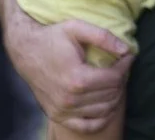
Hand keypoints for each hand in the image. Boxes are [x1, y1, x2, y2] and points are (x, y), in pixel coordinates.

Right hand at [4, 16, 130, 132]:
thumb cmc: (53, 38)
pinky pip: (87, 126)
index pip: (115, 78)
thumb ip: (103, 37)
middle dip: (121, 78)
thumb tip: (126, 50)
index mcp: (76, 78)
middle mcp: (70, 99)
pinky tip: (106, 104)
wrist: (26, 51)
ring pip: (104, 109)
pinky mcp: (58, 116)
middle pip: (112, 94)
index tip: (128, 56)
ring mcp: (63, 110)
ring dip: (115, 95)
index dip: (126, 65)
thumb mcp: (77, 28)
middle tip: (120, 66)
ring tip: (113, 80)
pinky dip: (101, 118)